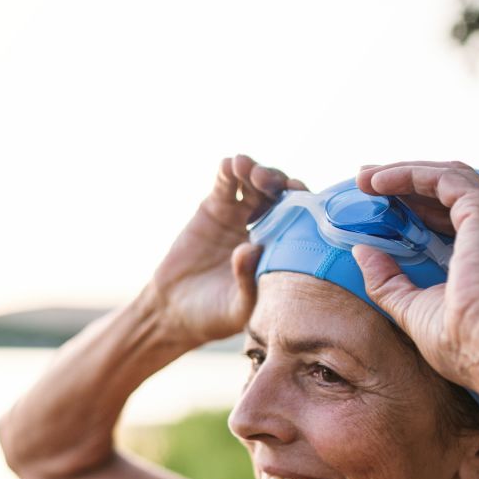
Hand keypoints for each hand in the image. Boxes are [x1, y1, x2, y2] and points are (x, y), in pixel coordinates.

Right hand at [149, 154, 305, 345]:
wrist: (175, 310)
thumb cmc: (214, 315)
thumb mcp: (237, 308)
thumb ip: (247, 282)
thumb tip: (251, 249)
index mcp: (281, 250)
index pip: (301, 221)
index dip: (303, 204)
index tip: (299, 195)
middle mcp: (266, 227)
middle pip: (280, 195)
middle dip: (278, 183)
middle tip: (268, 181)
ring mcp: (240, 215)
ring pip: (255, 183)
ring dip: (255, 171)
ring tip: (247, 168)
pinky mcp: (215, 207)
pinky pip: (226, 183)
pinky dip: (229, 170)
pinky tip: (230, 164)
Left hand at [351, 162, 478, 405]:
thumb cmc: (465, 342)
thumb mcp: (416, 309)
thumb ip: (390, 281)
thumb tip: (363, 252)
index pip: (457, 215)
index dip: (419, 205)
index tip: (383, 204)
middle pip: (453, 189)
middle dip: (408, 182)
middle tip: (367, 181)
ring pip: (448, 177)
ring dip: (403, 173)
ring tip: (365, 178)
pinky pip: (441, 179)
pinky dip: (407, 175)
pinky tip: (376, 182)